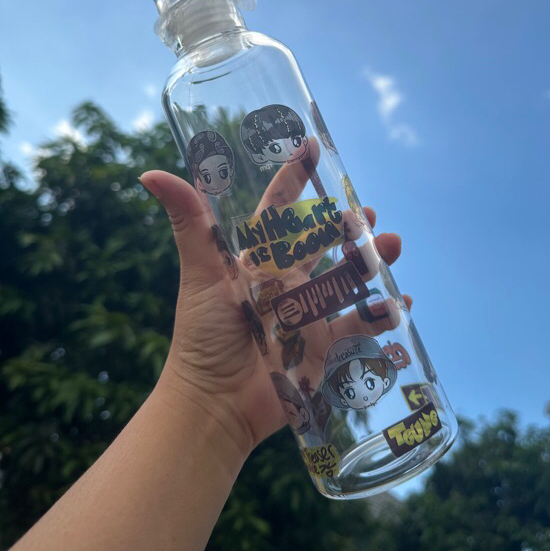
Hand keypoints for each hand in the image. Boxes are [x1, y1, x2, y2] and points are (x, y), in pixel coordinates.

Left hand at [139, 169, 410, 464]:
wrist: (216, 404)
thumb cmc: (204, 336)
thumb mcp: (201, 275)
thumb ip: (188, 224)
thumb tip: (149, 172)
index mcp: (258, 262)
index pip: (279, 211)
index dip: (294, 179)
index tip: (312, 146)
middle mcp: (286, 283)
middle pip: (323, 243)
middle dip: (347, 224)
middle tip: (367, 212)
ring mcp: (309, 314)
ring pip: (348, 279)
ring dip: (371, 261)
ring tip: (390, 246)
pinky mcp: (325, 348)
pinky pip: (361, 327)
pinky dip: (383, 314)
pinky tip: (399, 302)